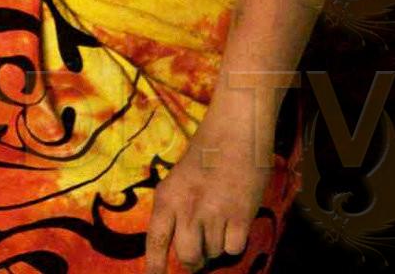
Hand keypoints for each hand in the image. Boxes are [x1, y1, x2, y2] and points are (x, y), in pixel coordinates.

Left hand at [145, 105, 272, 272]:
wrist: (234, 133)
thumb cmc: (206, 156)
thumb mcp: (178, 181)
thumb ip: (174, 211)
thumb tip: (178, 245)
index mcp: (166, 198)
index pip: (155, 241)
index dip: (155, 265)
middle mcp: (187, 208)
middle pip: (187, 256)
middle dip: (194, 262)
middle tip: (199, 256)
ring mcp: (214, 213)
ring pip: (213, 253)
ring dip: (217, 246)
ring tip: (220, 221)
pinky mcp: (240, 215)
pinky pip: (234, 247)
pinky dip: (236, 241)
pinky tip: (236, 221)